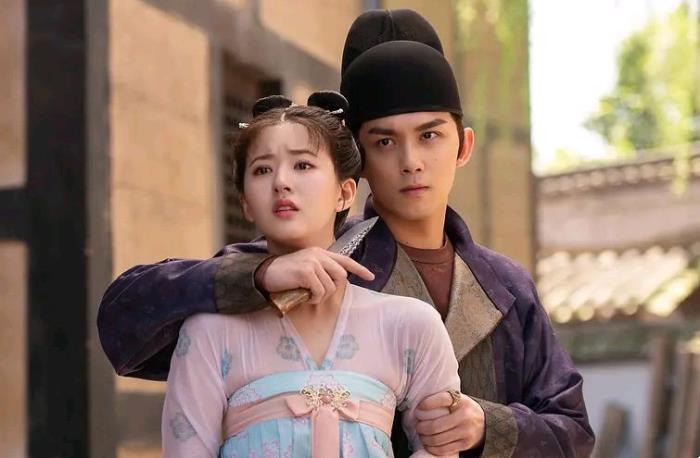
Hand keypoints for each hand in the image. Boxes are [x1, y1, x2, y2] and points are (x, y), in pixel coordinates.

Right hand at [260, 247, 374, 304]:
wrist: (265, 273)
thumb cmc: (285, 274)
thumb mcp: (306, 268)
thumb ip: (320, 271)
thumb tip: (334, 284)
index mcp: (320, 253)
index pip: (345, 259)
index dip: (359, 269)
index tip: (371, 276)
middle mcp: (318, 255)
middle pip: (340, 275)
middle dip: (332, 288)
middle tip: (317, 293)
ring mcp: (313, 262)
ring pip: (330, 286)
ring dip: (321, 296)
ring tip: (308, 294)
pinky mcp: (307, 272)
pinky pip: (320, 291)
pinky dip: (314, 298)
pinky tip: (305, 296)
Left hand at [415, 392, 484, 454]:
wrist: (486, 424)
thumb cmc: (465, 409)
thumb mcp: (459, 399)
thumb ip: (444, 399)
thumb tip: (420, 405)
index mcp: (462, 401)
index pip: (441, 399)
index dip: (426, 404)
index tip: (418, 410)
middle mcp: (465, 416)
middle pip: (435, 425)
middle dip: (421, 428)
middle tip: (417, 427)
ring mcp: (466, 431)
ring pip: (438, 439)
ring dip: (425, 439)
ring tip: (422, 436)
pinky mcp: (466, 444)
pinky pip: (444, 449)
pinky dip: (432, 448)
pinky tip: (428, 445)